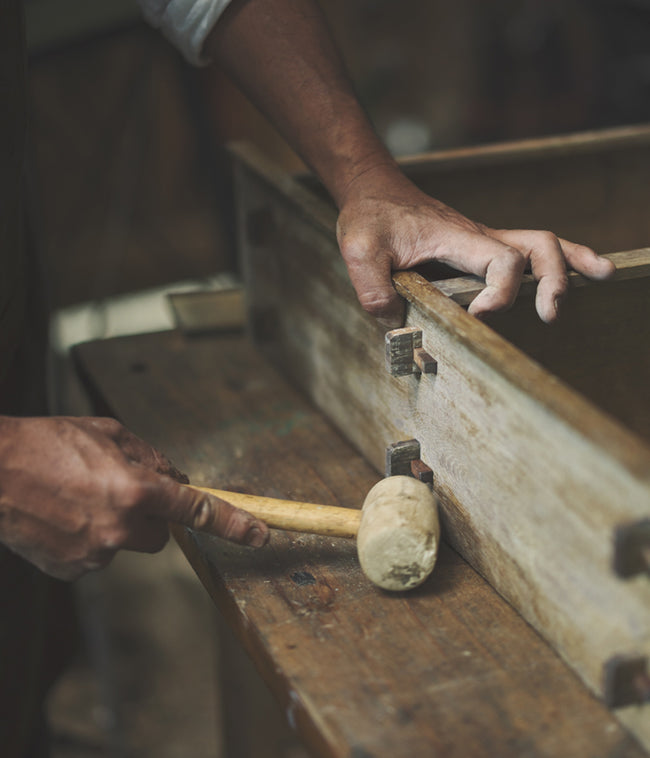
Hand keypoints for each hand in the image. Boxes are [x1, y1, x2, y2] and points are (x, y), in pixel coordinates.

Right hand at [0, 416, 268, 579]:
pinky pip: (95, 554)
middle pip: (160, 533)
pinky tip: (62, 515)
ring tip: (77, 497)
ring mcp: (95, 553)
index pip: (197, 509)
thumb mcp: (107, 432)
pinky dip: (87, 538)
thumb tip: (174, 475)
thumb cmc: (46, 444)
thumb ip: (149, 456)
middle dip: (149, 515)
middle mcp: (120, 528)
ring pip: (125, 542)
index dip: (233, 522)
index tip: (258, 534)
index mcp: (135, 490)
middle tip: (118, 491)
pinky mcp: (72, 570)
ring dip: (114, 524)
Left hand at [336, 165, 615, 327]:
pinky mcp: (480, 248)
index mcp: (456, 238)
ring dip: (570, 264)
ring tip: (603, 278)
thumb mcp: (359, 252)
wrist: (373, 190)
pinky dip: (557, 260)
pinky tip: (576, 274)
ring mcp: (483, 240)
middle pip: (538, 247)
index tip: (476, 315)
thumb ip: (375, 291)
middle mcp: (479, 237)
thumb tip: (396, 325)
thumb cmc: (370, 216)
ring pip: (542, 243)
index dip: (500, 292)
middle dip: (553, 280)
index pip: (500, 261)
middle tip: (551, 315)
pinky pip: (527, 251)